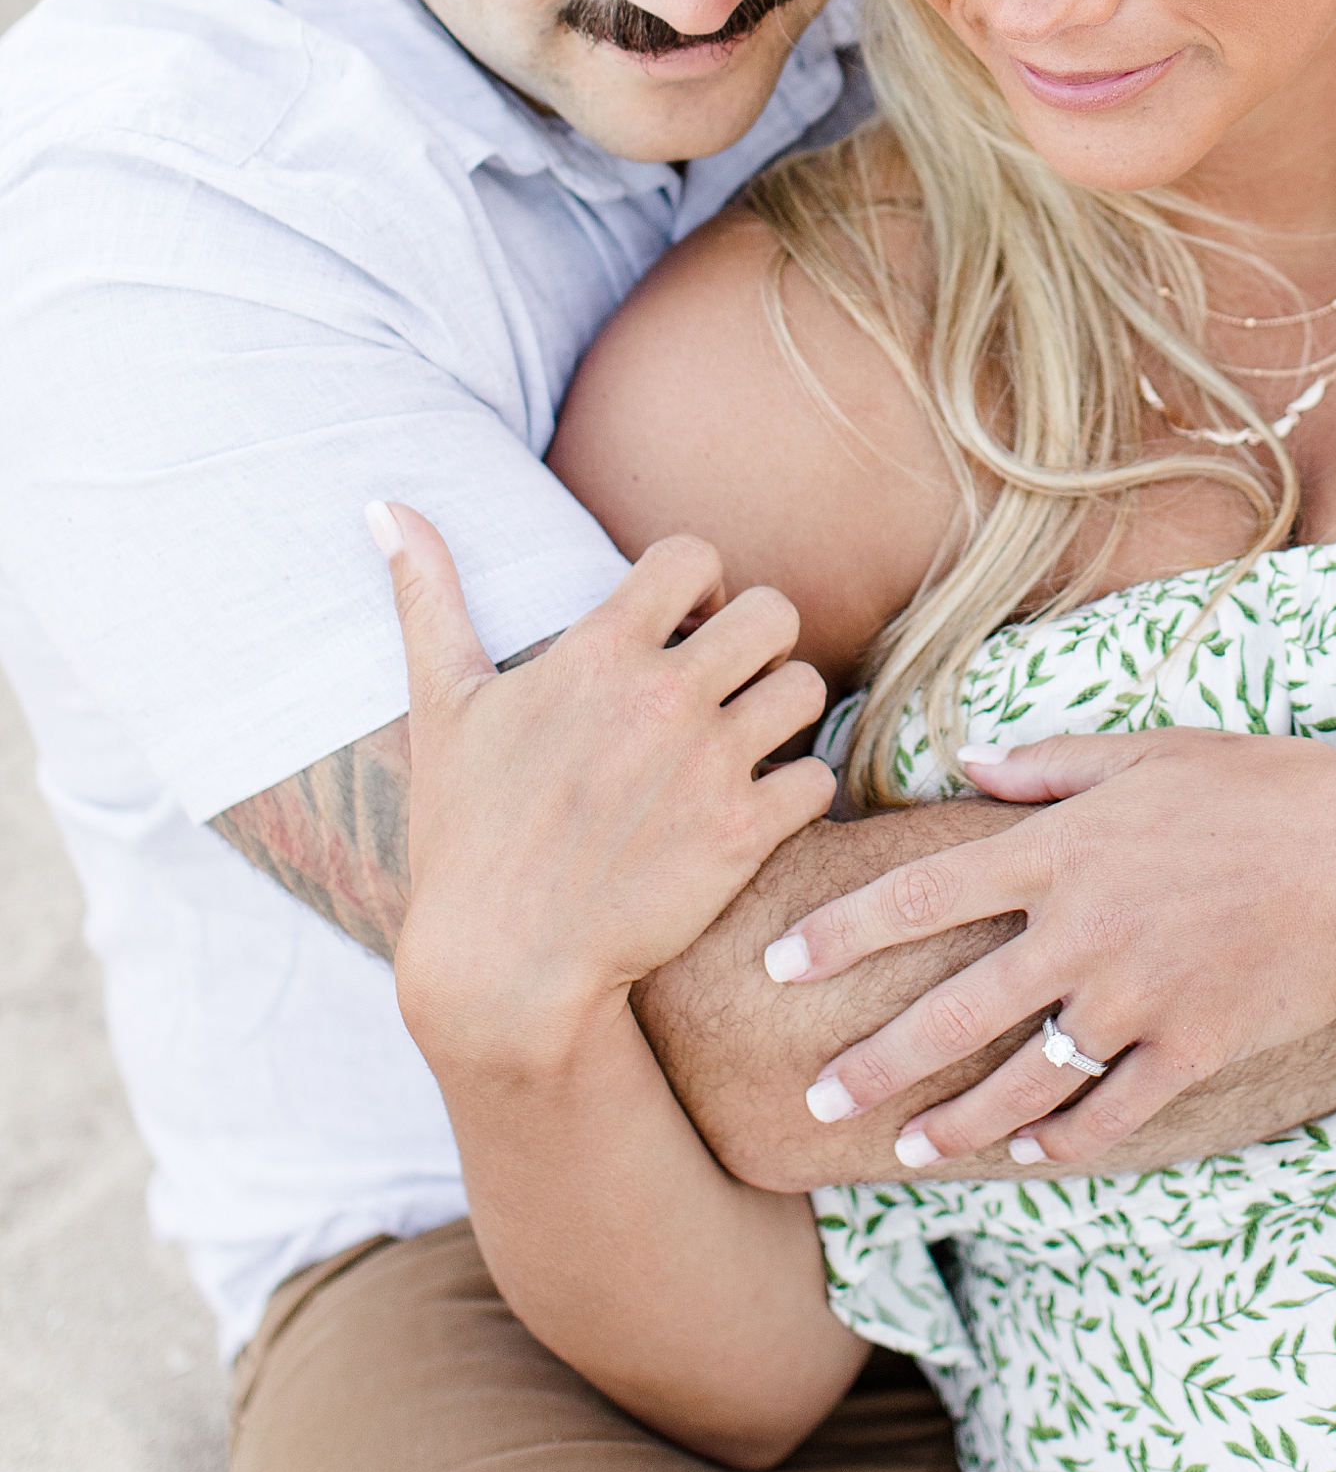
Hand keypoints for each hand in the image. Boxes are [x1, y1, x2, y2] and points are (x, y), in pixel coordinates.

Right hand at [375, 504, 835, 1087]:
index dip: (696, 581)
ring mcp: (708, 766)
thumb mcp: (442, 706)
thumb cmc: (466, 834)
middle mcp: (663, 697)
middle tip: (726, 679)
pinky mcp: (742, 836)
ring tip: (746, 738)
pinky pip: (817, 778)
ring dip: (783, 708)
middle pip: (773, 611)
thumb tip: (383, 504)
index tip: (677, 623)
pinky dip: (797, 790)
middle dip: (757, 637)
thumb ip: (429, 594)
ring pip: (806, 689)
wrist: (503, 968)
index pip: (694, 554)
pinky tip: (757, 806)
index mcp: (597, 653)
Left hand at [766, 728, 1335, 1170]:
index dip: (839, 933)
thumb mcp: (1150, 751)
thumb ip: (1049, 766)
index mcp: (1061, 848)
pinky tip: (1028, 1154)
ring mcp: (1138, 1000)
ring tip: (903, 1148)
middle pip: (951, 1011)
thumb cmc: (1264, 789)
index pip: (920, 895)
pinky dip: (1063, 1138)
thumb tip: (970, 766)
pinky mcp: (1193, 1050)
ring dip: (954, 1121)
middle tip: (812, 1096)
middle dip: (873, 1061)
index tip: (776, 963)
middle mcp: (1084, 931)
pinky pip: (1109, 1110)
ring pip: (1022, 1081)